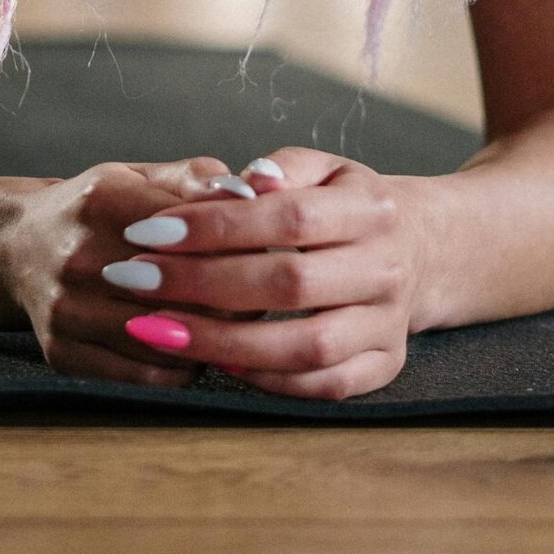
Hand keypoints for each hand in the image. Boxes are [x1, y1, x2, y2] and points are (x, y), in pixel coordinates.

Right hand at [0, 156, 239, 386]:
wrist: (15, 247)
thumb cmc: (95, 209)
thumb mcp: (138, 176)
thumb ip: (196, 178)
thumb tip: (252, 191)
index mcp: (103, 200)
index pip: (194, 234)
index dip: (240, 248)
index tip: (265, 254)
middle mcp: (79, 256)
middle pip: (185, 293)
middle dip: (234, 298)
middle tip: (258, 294)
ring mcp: (67, 309)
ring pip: (169, 340)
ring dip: (211, 337)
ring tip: (227, 323)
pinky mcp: (62, 352)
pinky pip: (146, 375)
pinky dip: (180, 366)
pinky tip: (188, 345)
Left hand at [98, 147, 429, 400]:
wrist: (420, 249)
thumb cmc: (344, 204)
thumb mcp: (322, 167)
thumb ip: (280, 168)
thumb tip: (242, 180)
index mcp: (370, 209)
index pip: (287, 218)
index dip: (214, 227)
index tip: (147, 232)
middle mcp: (385, 269)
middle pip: (289, 284)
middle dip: (201, 285)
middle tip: (133, 281)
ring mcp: (388, 324)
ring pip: (306, 347)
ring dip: (224, 342)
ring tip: (157, 330)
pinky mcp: (385, 366)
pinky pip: (323, 385)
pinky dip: (267, 379)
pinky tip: (215, 361)